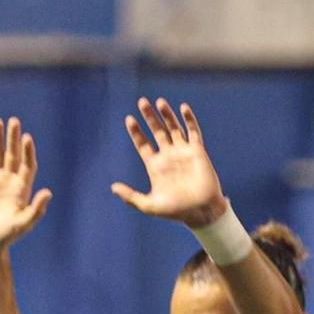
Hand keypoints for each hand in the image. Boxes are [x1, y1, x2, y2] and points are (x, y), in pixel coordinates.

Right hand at [0, 117, 53, 253]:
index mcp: (21, 188)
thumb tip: (48, 192)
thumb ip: (36, 209)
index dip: (28, 152)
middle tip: (14, 121)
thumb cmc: (5, 237)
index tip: (26, 139)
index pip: (27, 164)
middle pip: (12, 155)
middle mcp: (8, 181)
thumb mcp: (22, 224)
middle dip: (13, 138)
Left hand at [111, 98, 228, 228]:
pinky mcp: (197, 151)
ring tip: (158, 102)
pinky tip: (183, 107)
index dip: (136, 132)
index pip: (143, 144)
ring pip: (173, 128)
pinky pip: (193, 131)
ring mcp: (182, 152)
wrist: (200, 211)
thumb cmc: (175, 211)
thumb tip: (113, 187)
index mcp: (155, 166)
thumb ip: (131, 196)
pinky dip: (189, 119)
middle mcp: (168, 156)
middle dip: (149, 117)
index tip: (129, 119)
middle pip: (156, 131)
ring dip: (166, 114)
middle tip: (142, 102)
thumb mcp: (148, 205)